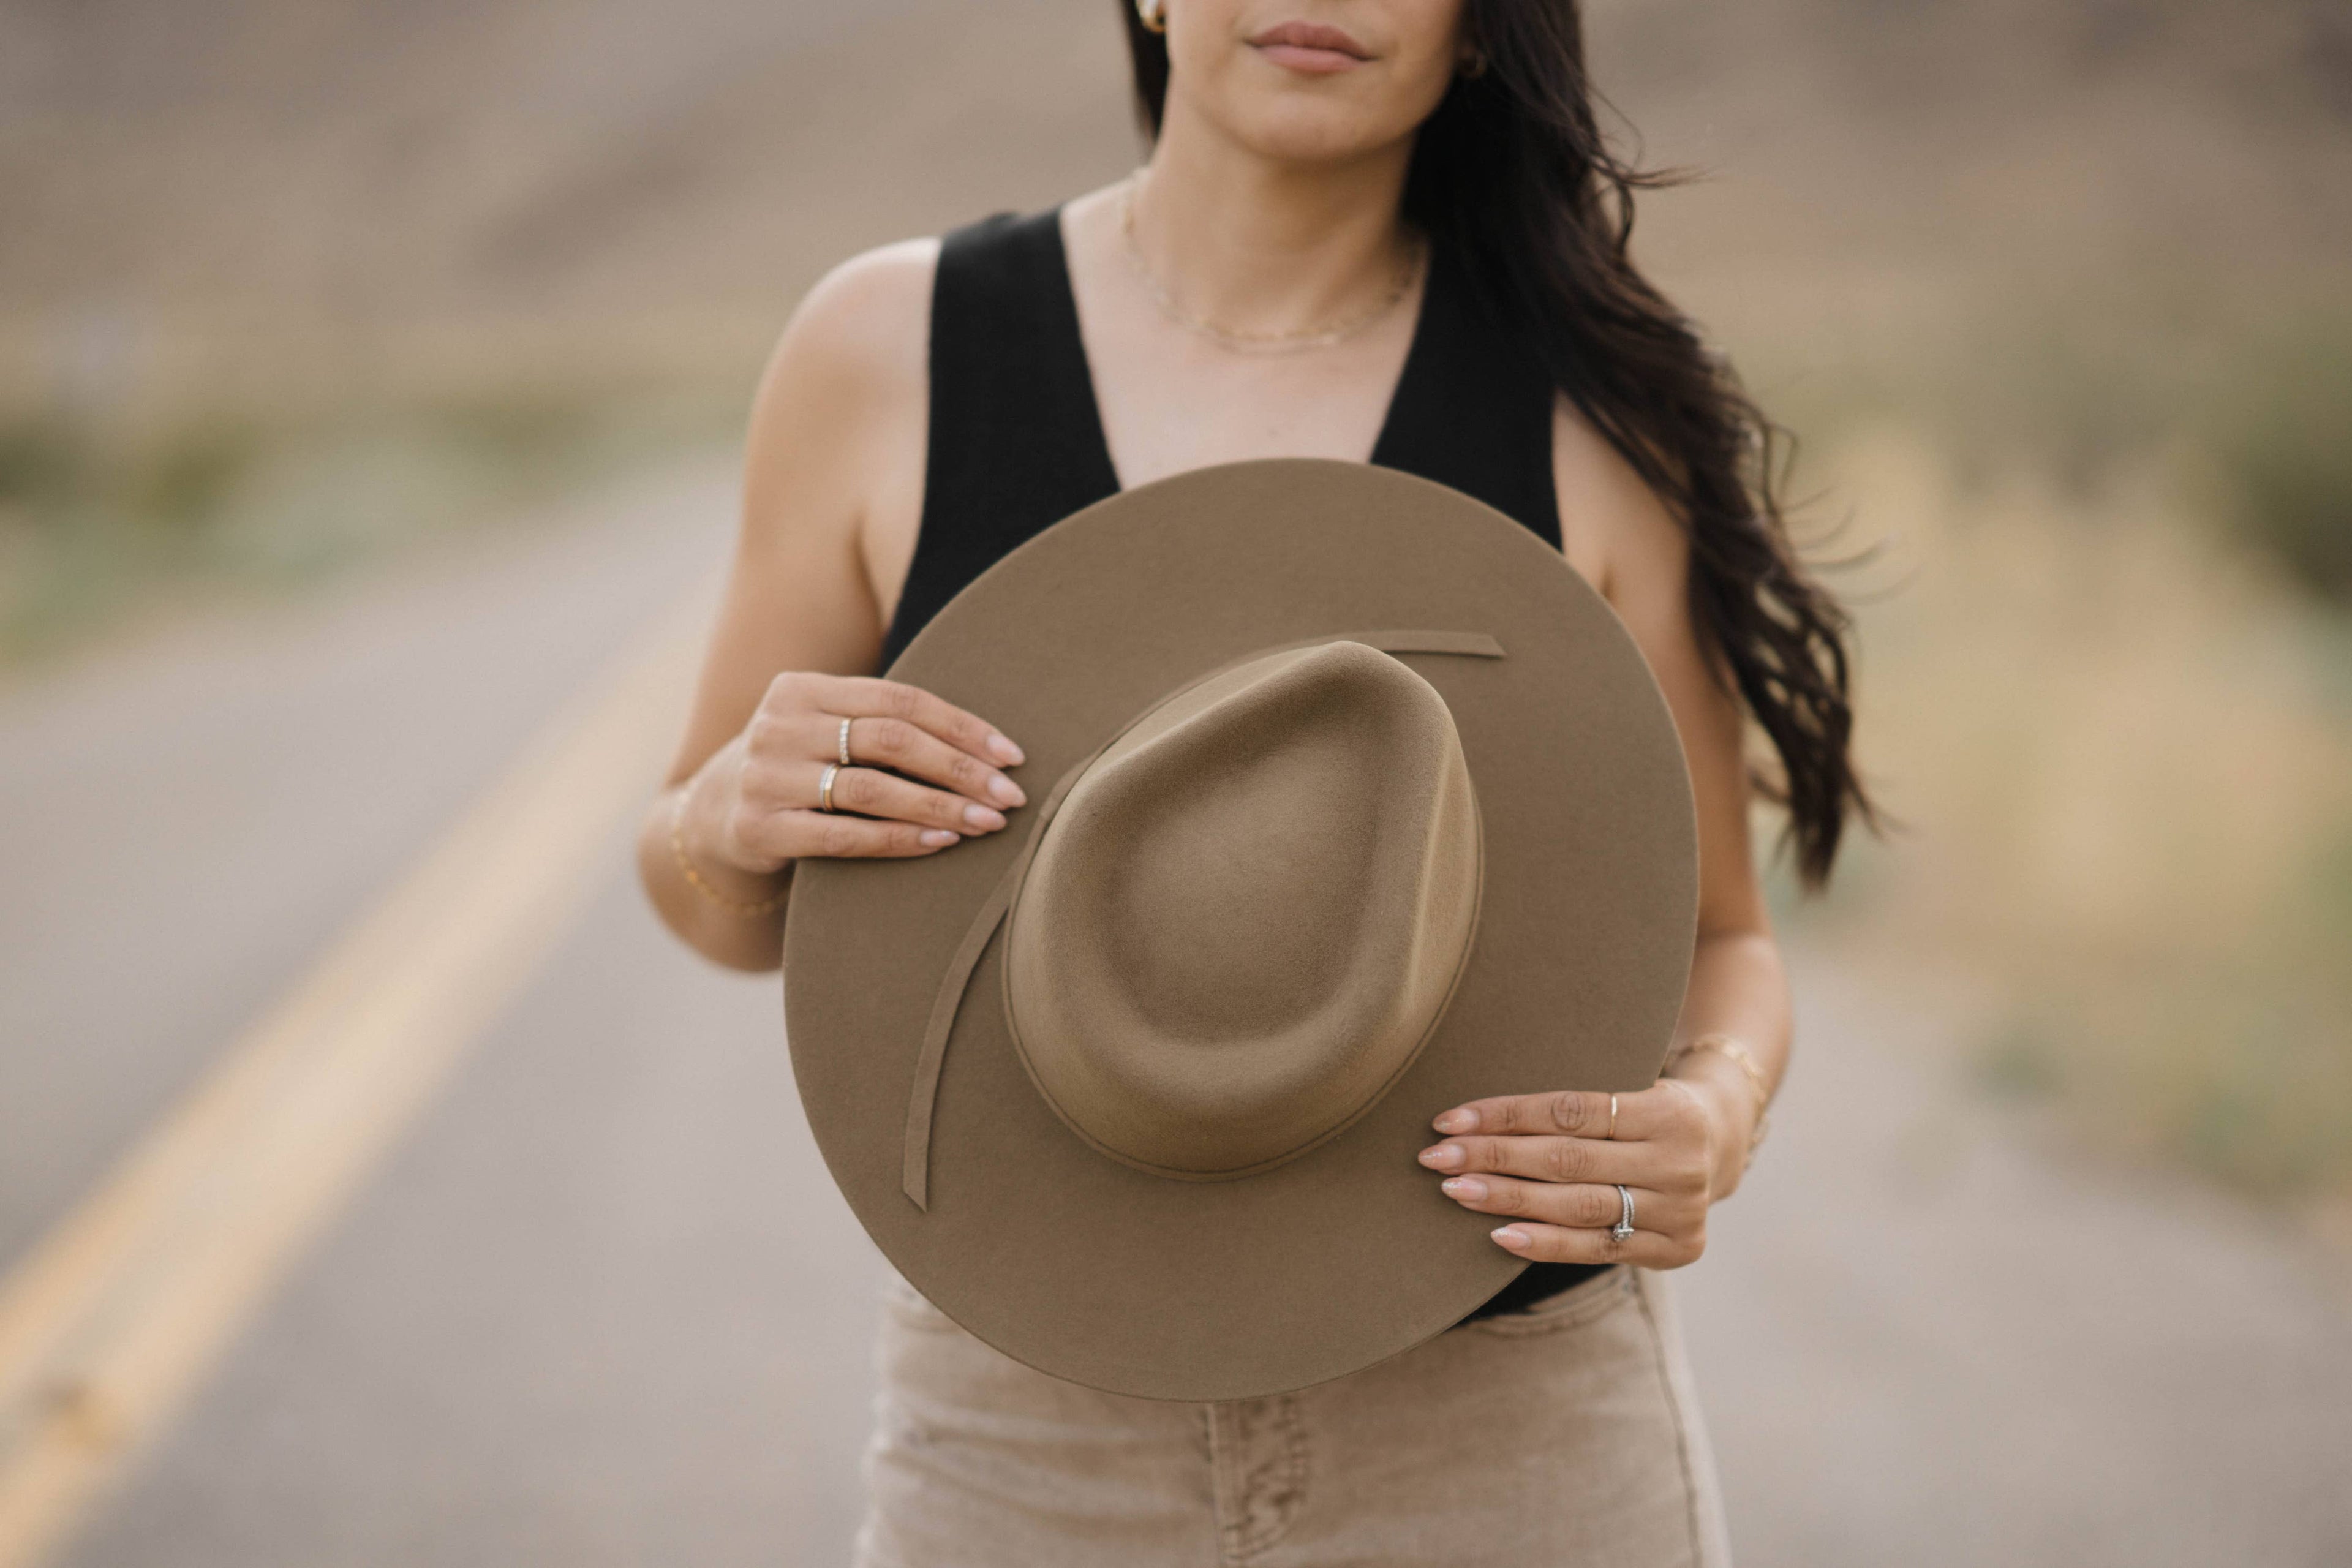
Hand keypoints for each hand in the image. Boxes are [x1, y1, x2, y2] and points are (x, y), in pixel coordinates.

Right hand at [682, 672, 1027, 871]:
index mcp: (802, 687)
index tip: (1012, 756)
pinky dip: (899, 840)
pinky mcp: (759, 828)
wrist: (712, 818)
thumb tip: (991, 749)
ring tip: (987, 823)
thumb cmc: (799, 769)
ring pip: (871, 789)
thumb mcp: (826, 731)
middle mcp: (779, 725)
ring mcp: (764, 777)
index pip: (899, 699)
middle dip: (961, 769)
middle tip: (1010, 796)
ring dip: (940, 807)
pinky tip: (941, 843)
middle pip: (891, 741)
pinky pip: (844, 836)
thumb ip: (883, 725)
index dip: (962, 727)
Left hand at [1416, 1079, 1747, 1268]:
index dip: (1505, 1115)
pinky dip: (1546, 1243)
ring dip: (1510, 1200)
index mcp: (1667, 1111)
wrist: (1723, 1142)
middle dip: (1495, 1158)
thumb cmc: (1647, 1108)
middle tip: (1437, 1159)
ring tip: (1457, 1190)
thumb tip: (1475, 1115)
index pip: (1570, 1111)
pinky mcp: (1676, 1250)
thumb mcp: (1629, 1087)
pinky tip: (1501, 1235)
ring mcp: (1682, 1211)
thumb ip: (1574, 1105)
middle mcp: (1680, 1162)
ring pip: (1579, 1207)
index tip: (1448, 1121)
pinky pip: (1598, 1250)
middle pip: (1568, 1160)